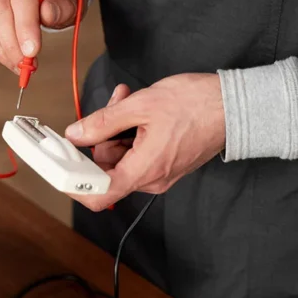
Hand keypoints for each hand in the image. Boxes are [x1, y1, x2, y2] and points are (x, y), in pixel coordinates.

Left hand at [65, 73, 225, 210]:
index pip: (98, 196)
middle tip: (108, 110)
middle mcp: (151, 179)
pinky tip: (136, 109)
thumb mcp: (140, 106)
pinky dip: (131, 132)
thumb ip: (102, 123)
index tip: (60, 167)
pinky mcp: (167, 163)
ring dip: (116, 128)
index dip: (74, 184)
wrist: (237, 105)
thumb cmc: (197, 104)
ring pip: (121, 156)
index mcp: (144, 170)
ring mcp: (160, 172)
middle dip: (100, 137)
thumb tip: (75, 134)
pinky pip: (137, 152)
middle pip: (106, 168)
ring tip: (126, 101)